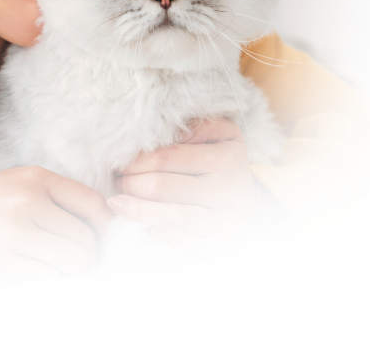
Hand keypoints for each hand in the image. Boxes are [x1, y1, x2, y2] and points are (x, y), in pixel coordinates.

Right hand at [0, 166, 112, 281]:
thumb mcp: (24, 183)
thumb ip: (60, 197)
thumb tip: (103, 222)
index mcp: (36, 178)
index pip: (91, 202)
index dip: (106, 223)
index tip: (104, 234)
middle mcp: (27, 202)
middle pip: (85, 238)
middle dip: (88, 253)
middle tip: (78, 256)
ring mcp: (15, 232)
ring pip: (72, 261)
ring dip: (71, 270)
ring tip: (59, 264)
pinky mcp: (3, 261)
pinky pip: (48, 278)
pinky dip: (49, 279)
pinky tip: (38, 270)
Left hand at [108, 118, 260, 259]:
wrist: (253, 201)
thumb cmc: (227, 162)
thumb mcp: (223, 134)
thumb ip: (198, 126)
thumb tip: (166, 131)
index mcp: (223, 159)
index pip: (166, 157)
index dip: (136, 160)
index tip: (120, 161)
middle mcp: (225, 191)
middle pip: (162, 186)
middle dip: (130, 183)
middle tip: (116, 180)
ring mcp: (223, 221)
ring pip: (170, 215)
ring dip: (136, 209)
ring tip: (117, 202)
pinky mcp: (219, 243)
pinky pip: (188, 244)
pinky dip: (165, 237)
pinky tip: (146, 229)